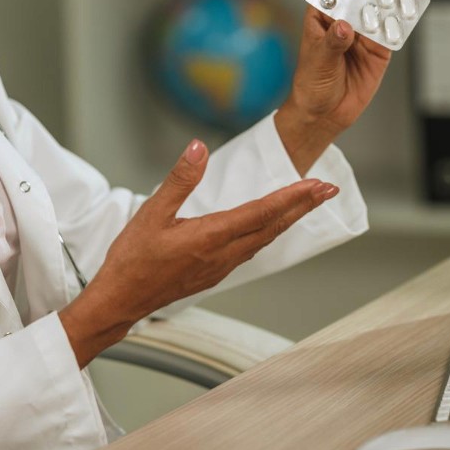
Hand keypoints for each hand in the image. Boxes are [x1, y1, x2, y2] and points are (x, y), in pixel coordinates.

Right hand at [57, 139, 338, 366]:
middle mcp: (222, 254)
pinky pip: (251, 249)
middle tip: (328, 190)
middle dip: (303, 207)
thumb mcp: (151, 213)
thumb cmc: (132, 260)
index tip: (316, 185)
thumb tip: (198, 148)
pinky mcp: (215, 272)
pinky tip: (272, 226)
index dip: (292, 198)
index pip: (261, 213)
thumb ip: (179, 180)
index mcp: (210, 237)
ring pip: (265, 240)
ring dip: (289, 219)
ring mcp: (221, 266)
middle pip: (273, 227)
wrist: (121, 301)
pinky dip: (269, 232)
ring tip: (307, 203)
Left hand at [276, 0, 420, 172]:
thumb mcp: (317, 62)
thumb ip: (331, 43)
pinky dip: (405, 17)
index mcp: (323, 15)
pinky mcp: (380, 49)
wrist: (325, 114)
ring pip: (381, 6)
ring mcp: (364, 33)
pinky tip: (413, 5)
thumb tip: (345, 27)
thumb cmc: (312, 83)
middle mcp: (345, 19)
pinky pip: (395, 30)